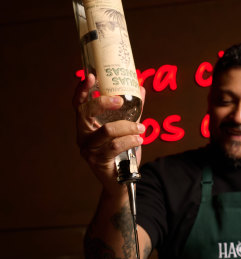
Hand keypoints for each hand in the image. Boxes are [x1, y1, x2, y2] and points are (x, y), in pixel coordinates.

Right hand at [73, 74, 145, 192]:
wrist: (122, 182)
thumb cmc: (122, 154)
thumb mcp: (127, 129)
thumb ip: (132, 111)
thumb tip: (141, 88)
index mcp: (86, 126)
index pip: (79, 104)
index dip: (82, 89)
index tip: (91, 76)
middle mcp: (82, 136)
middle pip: (87, 112)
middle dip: (104, 103)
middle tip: (122, 101)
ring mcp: (88, 149)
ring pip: (107, 130)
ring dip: (128, 126)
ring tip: (142, 128)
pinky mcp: (97, 161)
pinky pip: (115, 145)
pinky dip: (131, 140)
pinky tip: (140, 139)